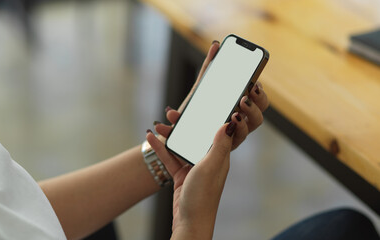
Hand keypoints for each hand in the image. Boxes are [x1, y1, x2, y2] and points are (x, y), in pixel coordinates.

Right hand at [146, 41, 268, 238]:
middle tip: (171, 112)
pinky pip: (170, 157)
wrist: (190, 223)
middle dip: (184, 123)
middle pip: (196, 135)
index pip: (216, 129)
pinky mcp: (181, 175)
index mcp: (219, 155)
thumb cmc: (203, 197)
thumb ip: (219, 144)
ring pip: (181, 144)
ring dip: (169, 134)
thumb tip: (231, 120)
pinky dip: (161, 147)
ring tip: (158, 123)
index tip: (205, 102)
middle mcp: (208, 159)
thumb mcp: (211, 167)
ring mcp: (194, 167)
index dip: (210, 115)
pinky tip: (151, 138)